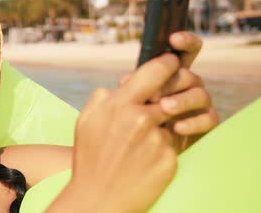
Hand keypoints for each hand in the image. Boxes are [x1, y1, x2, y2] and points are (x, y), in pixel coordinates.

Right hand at [49, 54, 180, 212]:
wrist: (98, 198)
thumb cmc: (90, 158)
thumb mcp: (86, 121)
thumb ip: (103, 98)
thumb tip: (120, 85)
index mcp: (119, 104)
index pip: (154, 71)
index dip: (167, 63)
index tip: (171, 62)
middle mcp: (140, 119)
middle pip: (171, 92)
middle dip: (175, 89)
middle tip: (172, 91)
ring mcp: (157, 140)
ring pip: (173, 118)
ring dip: (167, 123)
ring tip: (148, 135)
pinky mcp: (169, 160)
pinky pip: (174, 143)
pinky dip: (165, 146)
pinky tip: (149, 157)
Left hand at [120, 32, 218, 150]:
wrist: (139, 155)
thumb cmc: (131, 123)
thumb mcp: (127, 102)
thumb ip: (130, 87)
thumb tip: (127, 79)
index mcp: (170, 75)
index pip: (185, 52)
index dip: (185, 41)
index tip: (173, 39)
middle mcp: (187, 86)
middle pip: (189, 74)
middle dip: (172, 81)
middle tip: (153, 93)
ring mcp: (198, 104)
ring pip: (201, 93)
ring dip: (182, 100)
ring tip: (163, 109)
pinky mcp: (206, 124)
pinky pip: (209, 118)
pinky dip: (193, 122)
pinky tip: (176, 128)